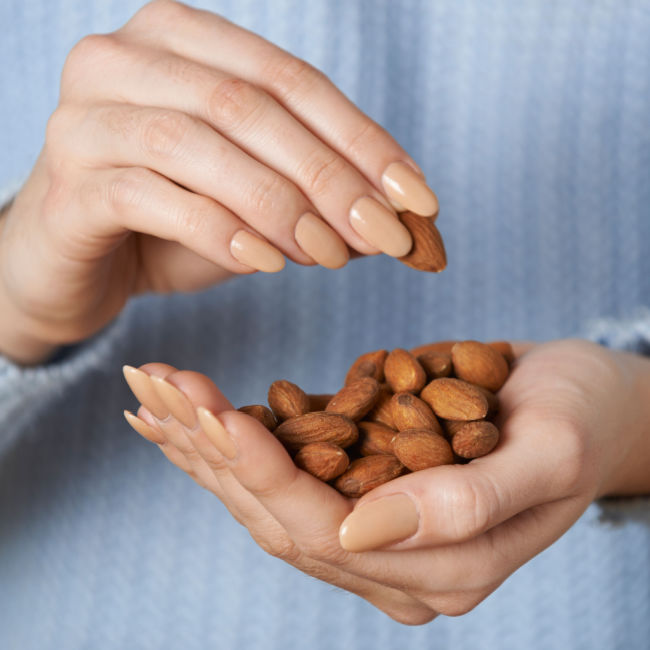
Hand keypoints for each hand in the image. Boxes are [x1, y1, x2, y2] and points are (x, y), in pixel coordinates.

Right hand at [0, 0, 436, 363]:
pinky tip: (267, 263)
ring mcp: (86, 116)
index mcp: (181, 40)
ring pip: (204, 145)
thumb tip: (402, 222)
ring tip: (330, 257)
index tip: (419, 201)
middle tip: (386, 238)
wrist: (72, 260)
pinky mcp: (69, 184)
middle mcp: (126, 59)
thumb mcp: (254, 204)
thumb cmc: (168, 221)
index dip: (365, 141)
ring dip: (282, 207)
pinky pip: (156, 197)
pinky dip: (222, 232)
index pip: (293, 80)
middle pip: (251, 106)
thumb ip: (319, 200)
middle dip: (332, 178)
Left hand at [122, 339, 649, 622]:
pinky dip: (233, 432)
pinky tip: (191, 404)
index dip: (263, 471)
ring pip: (267, 490)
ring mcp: (374, 523)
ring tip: (152, 390)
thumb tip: (358, 531)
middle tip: (154, 387)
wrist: (589, 403)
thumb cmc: (580, 422)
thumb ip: (467, 505)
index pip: (321, 530)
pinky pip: (287, 460)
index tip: (213, 412)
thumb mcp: (548, 455)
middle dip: (210, 450)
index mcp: (439, 571)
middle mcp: (393, 559)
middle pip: (276, 513)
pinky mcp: (366, 480)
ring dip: (204, 441)